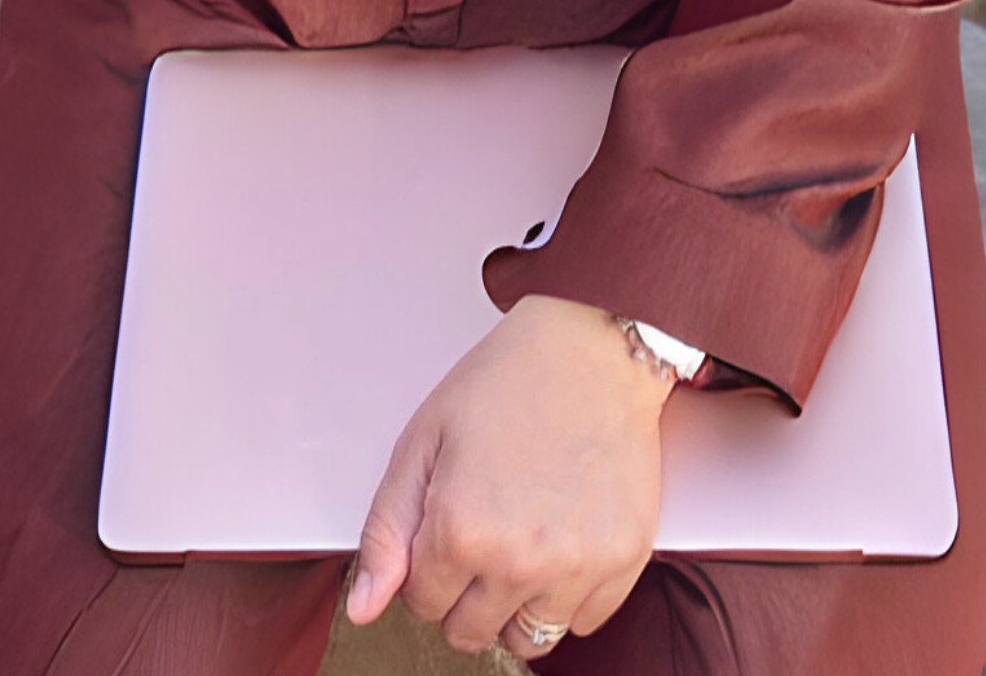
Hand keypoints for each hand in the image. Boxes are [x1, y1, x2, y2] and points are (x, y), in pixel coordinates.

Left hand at [345, 295, 670, 659]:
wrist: (591, 347)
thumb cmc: (506, 382)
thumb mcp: (424, 440)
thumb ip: (386, 530)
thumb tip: (363, 610)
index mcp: (460, 530)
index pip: (421, 603)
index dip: (427, 563)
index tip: (447, 521)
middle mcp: (518, 561)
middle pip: (469, 631)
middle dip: (464, 591)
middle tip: (485, 527)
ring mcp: (576, 566)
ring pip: (527, 639)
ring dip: (515, 604)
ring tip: (524, 541)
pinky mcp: (623, 561)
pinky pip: (583, 623)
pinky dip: (569, 595)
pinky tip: (564, 539)